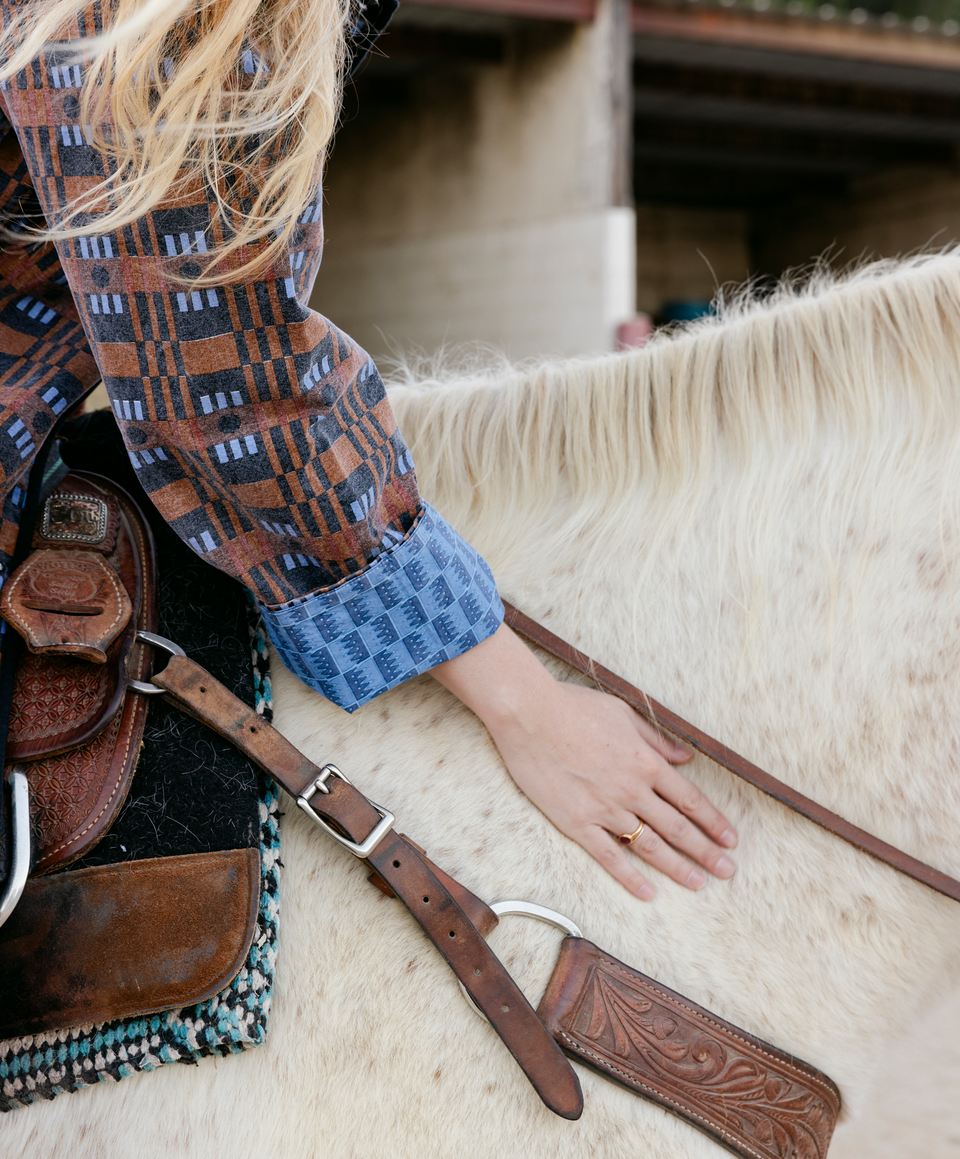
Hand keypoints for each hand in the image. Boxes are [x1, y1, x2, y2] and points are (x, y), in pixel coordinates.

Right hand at [432, 623, 737, 899]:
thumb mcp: (624, 714)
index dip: (713, 822)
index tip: (730, 839)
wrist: (529, 714)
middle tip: (727, 871)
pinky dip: (630, 878)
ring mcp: (606, 809)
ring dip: (678, 867)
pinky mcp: (578, 822)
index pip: (690, 800)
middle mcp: (632, 789)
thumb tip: (685, 757)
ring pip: (650, 846)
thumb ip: (656, 740)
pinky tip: (647, 893)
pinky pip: (609, 857)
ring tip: (698, 883)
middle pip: (678, 827)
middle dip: (706, 851)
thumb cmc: (574, 707)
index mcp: (646, 762)